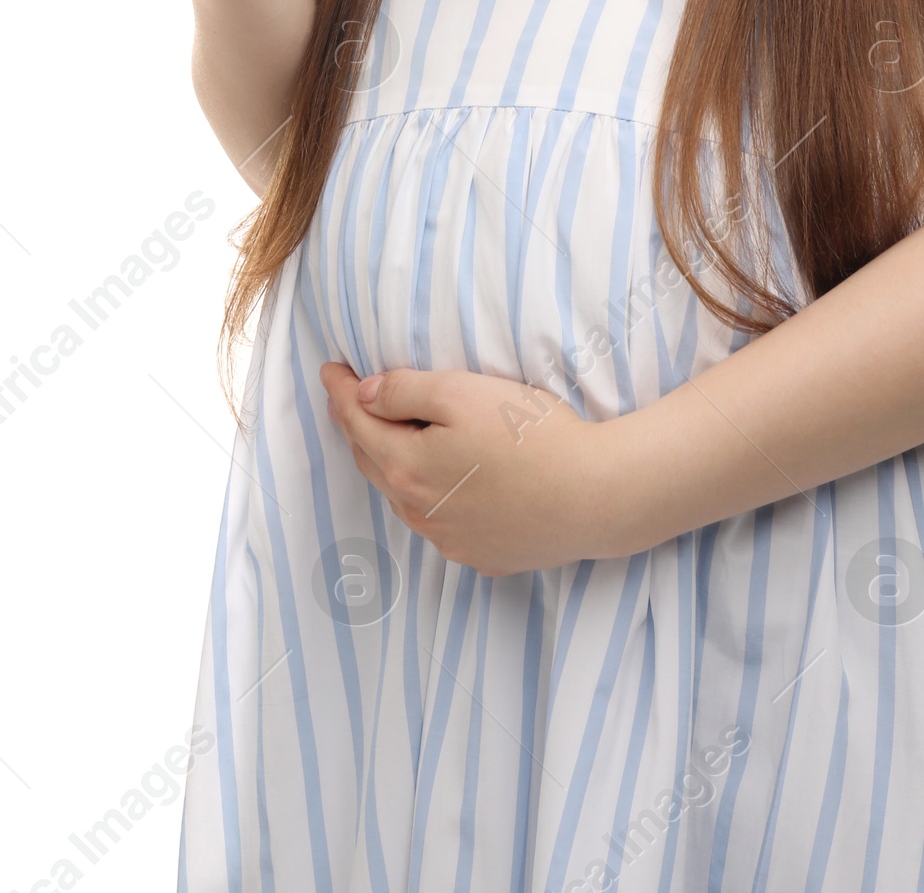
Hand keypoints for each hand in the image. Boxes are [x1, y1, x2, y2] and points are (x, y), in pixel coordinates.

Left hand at [320, 362, 623, 575]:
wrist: (594, 496)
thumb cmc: (531, 436)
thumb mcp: (461, 392)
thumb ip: (405, 390)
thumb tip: (364, 394)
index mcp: (406, 466)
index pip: (357, 422)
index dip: (339, 392)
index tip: (328, 369)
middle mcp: (419, 511)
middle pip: (374, 462)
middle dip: (357, 428)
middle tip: (350, 399)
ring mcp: (450, 539)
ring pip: (404, 497)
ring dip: (390, 464)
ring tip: (390, 438)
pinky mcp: (483, 553)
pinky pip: (440, 522)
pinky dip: (428, 497)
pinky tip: (443, 485)